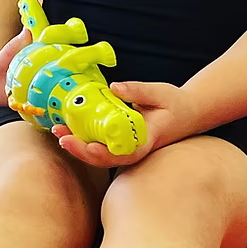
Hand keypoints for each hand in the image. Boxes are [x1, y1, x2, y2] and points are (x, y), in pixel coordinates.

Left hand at [55, 80, 190, 169]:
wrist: (188, 112)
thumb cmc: (175, 103)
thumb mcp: (159, 92)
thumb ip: (137, 90)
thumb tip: (114, 88)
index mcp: (146, 141)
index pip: (123, 154)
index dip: (102, 154)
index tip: (86, 146)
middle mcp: (134, 149)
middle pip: (105, 159)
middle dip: (81, 151)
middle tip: (61, 136)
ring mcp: (127, 147)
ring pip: (99, 154)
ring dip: (78, 145)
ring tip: (58, 131)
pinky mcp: (120, 141)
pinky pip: (100, 144)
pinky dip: (83, 137)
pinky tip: (68, 127)